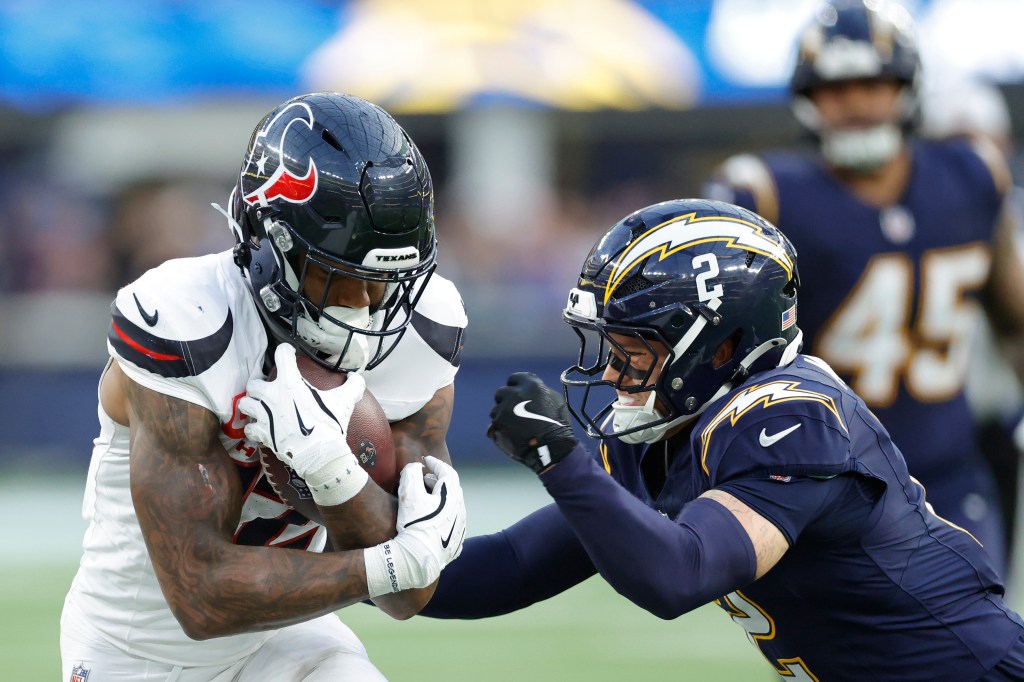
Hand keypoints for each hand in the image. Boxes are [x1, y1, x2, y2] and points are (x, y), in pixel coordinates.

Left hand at [240, 343, 367, 505]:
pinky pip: (249, 427)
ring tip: (259, 406)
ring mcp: (264, 415)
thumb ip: (352, 385)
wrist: (320, 455)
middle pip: (255, 382)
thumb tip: (356, 377)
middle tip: (270, 388)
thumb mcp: (345, 401)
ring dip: (251, 403)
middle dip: (261, 384)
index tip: (289, 353)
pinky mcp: (262, 433)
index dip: (286, 351)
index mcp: (290, 383)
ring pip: (245, 403)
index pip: (281, 354)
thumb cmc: (330, 424)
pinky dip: (253, 427)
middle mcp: (272, 396)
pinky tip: (261, 428)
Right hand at [363, 456, 466, 596]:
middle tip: (425, 477)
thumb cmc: (414, 524)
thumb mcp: (408, 494)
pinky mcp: (457, 541)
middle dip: (438, 480)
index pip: (446, 472)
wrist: (419, 559)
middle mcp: (461, 509)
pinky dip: (444, 514)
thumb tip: (416, 467)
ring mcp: (461, 526)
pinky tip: (434, 517)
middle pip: (452, 488)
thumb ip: (411, 473)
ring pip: (453, 505)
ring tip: (427, 496)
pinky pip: (452, 522)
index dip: (435, 463)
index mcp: (452, 495)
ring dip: (441, 497)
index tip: (426, 460)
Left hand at [487, 372, 576, 472]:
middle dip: (506, 400)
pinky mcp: (498, 423)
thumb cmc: (557, 423)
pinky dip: (500, 429)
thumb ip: (540, 390)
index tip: (518, 394)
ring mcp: (504, 408)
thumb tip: (528, 391)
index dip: (515, 387)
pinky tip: (511, 435)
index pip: (514, 379)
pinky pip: (493, 425)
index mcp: (530, 384)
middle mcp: (514, 394)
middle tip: (515, 411)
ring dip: (503, 416)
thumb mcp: (555, 400)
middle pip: (502, 392)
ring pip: (496, 409)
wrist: (552, 447)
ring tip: (515, 427)